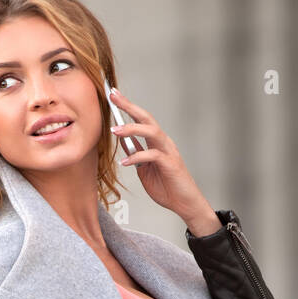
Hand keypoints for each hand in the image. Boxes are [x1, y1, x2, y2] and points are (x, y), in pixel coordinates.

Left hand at [108, 87, 218, 232]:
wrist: (184, 203)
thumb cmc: (166, 186)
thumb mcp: (144, 169)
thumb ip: (136, 154)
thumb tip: (123, 141)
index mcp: (157, 142)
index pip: (142, 119)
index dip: (128, 106)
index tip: (113, 95)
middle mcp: (164, 143)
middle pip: (147, 118)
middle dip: (129, 106)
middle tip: (113, 97)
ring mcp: (168, 152)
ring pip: (151, 132)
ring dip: (132, 129)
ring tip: (115, 130)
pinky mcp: (170, 164)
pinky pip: (152, 156)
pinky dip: (137, 157)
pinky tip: (124, 162)